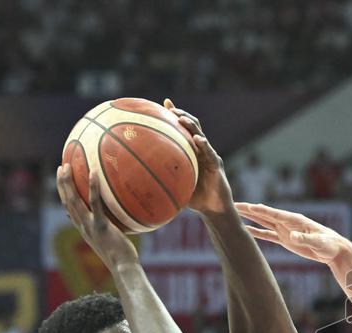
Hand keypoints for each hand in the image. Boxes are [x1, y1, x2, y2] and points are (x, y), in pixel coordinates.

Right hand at [56, 165, 137, 269]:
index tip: (63, 181)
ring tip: (67, 166)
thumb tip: (113, 218)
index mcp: (84, 229)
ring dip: (68, 182)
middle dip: (62, 184)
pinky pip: (95, 203)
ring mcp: (89, 226)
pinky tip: (93, 174)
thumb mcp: (111, 240)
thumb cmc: (122, 255)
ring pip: (73, 200)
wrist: (123, 267)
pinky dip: (92, 188)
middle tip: (62, 167)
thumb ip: (108, 228)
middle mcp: (82, 226)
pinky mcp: (100, 225)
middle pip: (67, 201)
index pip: (69, 209)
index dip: (64, 194)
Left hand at [163, 99, 231, 215]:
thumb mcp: (175, 186)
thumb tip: (135, 182)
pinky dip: (204, 145)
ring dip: (192, 125)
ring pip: (201, 135)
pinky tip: (197, 140)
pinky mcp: (216, 165)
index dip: (175, 115)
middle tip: (170, 108)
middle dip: (182, 114)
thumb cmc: (194, 198)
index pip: (183, 129)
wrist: (213, 209)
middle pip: (193, 126)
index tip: (163, 104)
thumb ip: (161, 179)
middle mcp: (201, 151)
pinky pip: (210, 153)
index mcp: (192, 152)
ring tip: (181, 118)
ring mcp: (210, 156)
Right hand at [235, 202, 348, 263]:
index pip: (274, 214)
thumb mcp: (318, 242)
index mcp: (295, 220)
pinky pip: (268, 235)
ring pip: (264, 222)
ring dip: (250, 218)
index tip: (247, 207)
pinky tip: (246, 229)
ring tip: (235, 213)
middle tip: (233, 204)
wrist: (334, 250)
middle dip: (249, 210)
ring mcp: (285, 230)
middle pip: (264, 215)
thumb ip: (305, 239)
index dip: (261, 211)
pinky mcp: (285, 239)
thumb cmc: (329, 244)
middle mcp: (288, 223)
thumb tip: (293, 237)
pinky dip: (257, 232)